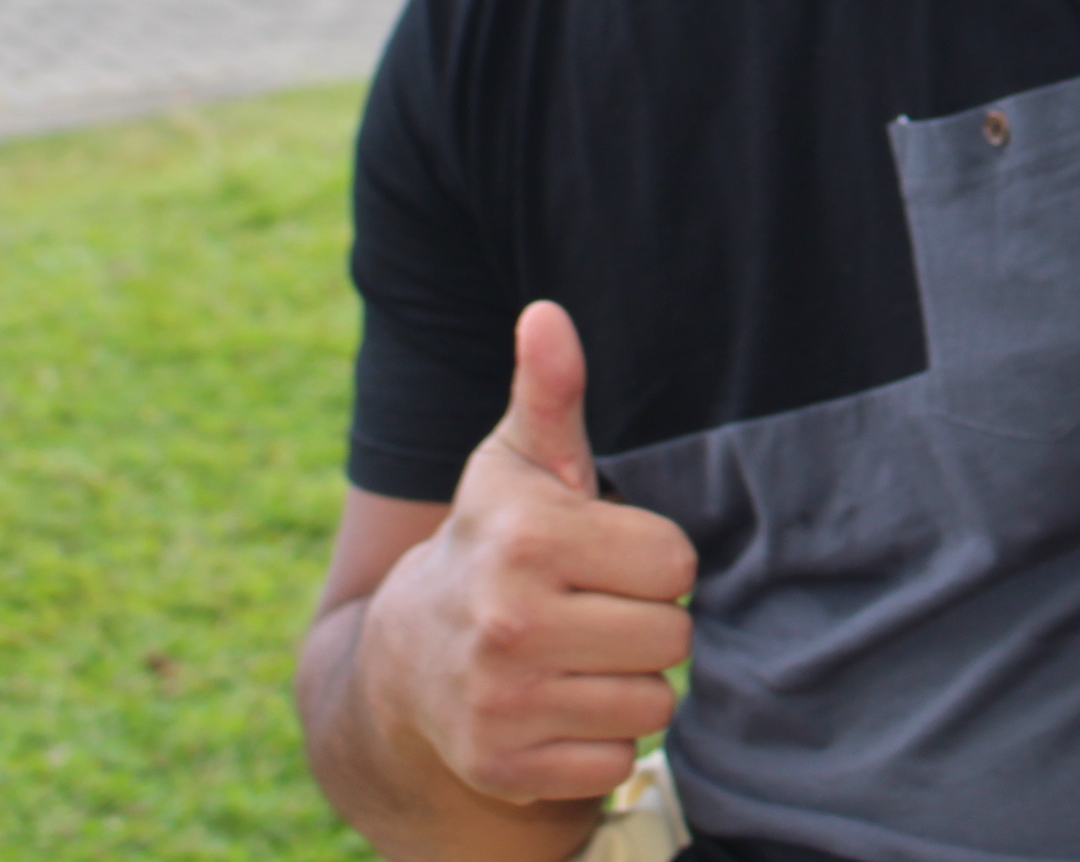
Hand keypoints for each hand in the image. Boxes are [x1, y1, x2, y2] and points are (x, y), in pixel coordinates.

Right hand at [358, 301, 696, 806]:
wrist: (403, 660)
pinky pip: (617, 761)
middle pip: (673, 636)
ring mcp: (503, 703)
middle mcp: (510, 622)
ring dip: (626, 685)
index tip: (604, 557)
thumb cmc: (493, 543)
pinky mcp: (504, 767)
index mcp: (528, 539)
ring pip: (653, 704)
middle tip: (592, 610)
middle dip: (645, 623)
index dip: (651, 559)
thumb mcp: (517, 464)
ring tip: (576, 657)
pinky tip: (556, 708)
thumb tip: (547, 312)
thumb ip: (549, 391)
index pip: (677, 562)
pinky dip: (598, 743)